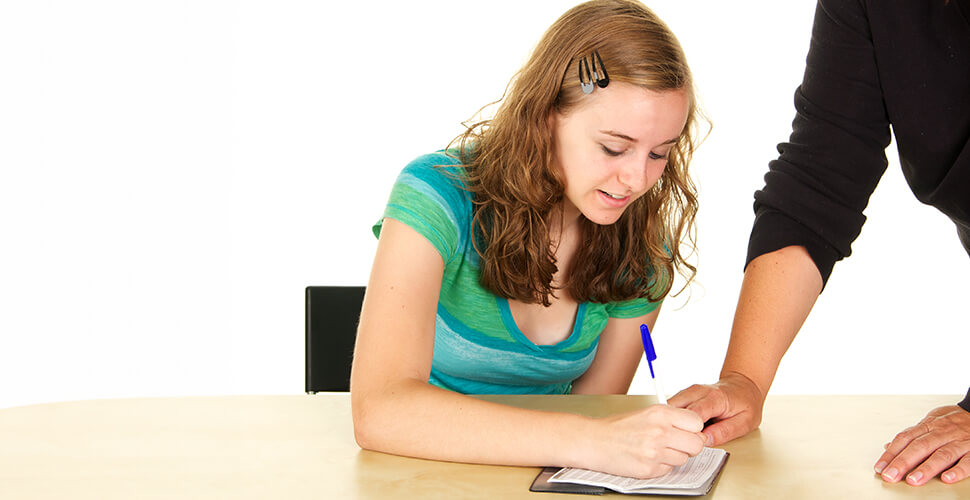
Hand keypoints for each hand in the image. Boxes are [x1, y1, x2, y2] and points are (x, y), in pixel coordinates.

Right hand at [587, 405, 704, 478]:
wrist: (594, 441)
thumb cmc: (618, 427)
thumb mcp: (646, 413)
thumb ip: (671, 419)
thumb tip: (694, 429)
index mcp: (660, 413)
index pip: (697, 423)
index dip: (694, 429)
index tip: (688, 431)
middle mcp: (660, 432)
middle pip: (697, 444)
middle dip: (690, 445)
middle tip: (678, 444)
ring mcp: (655, 452)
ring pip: (683, 458)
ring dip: (674, 456)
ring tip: (657, 450)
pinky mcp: (649, 469)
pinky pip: (668, 469)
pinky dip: (661, 466)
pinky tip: (648, 458)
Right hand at [668, 371, 764, 445]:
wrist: (743, 385)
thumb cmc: (746, 403)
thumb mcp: (745, 422)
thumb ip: (725, 432)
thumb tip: (706, 441)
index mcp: (715, 398)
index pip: (693, 414)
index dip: (691, 432)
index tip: (696, 442)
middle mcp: (697, 391)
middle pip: (675, 410)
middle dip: (678, 428)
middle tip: (688, 441)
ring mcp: (688, 392)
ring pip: (669, 409)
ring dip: (673, 424)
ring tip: (685, 435)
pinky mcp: (683, 395)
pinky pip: (671, 409)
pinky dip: (672, 420)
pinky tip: (681, 429)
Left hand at [874, 405, 969, 485]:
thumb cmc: (953, 420)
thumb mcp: (931, 422)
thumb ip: (911, 435)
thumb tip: (888, 446)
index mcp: (928, 426)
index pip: (905, 439)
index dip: (891, 454)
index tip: (880, 468)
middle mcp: (942, 433)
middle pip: (919, 447)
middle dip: (903, 462)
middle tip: (890, 475)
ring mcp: (959, 441)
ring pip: (941, 454)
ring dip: (926, 468)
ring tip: (913, 480)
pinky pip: (967, 461)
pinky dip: (957, 470)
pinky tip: (947, 478)